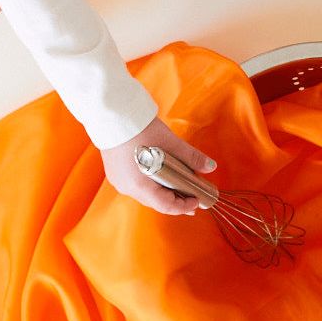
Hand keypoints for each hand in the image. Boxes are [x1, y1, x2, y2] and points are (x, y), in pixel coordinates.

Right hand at [99, 114, 216, 215]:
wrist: (112, 114)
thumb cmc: (140, 129)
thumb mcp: (170, 143)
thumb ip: (190, 158)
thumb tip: (210, 167)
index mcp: (140, 184)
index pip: (166, 206)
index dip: (183, 206)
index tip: (197, 200)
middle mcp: (127, 187)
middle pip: (156, 202)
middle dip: (175, 200)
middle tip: (192, 197)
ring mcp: (119, 181)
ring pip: (146, 194)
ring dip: (163, 192)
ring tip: (178, 186)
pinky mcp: (115, 173)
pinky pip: (136, 185)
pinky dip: (151, 185)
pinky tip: (160, 176)